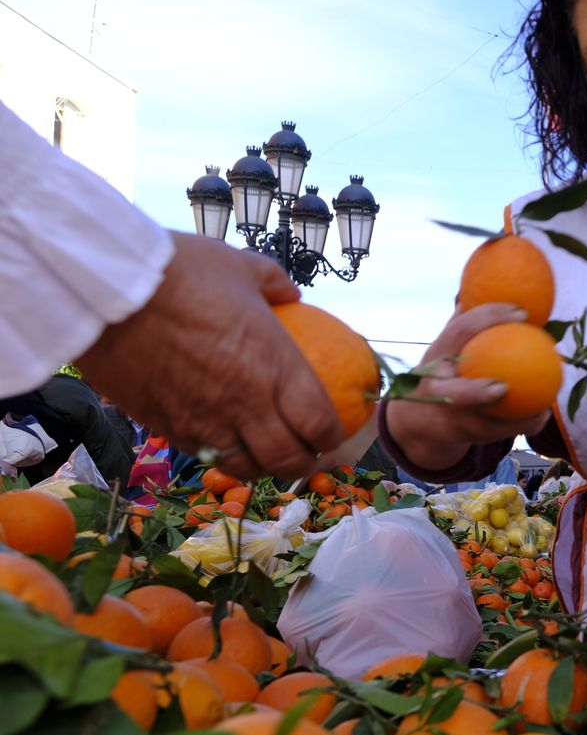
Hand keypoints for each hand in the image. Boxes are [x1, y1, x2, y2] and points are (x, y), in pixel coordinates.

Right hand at [75, 232, 345, 480]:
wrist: (107, 288)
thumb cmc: (180, 271)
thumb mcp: (241, 267)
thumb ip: (274, 284)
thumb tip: (292, 294)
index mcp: (276, 366)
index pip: (319, 423)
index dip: (331, 437)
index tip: (330, 434)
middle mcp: (247, 402)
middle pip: (287, 459)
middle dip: (302, 463)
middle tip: (303, 456)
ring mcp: (204, 419)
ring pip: (244, 467)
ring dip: (260, 467)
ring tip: (263, 456)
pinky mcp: (165, 424)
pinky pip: (201, 453)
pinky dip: (217, 455)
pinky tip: (219, 443)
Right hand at [384, 303, 550, 471]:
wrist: (417, 417)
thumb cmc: (445, 369)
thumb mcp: (449, 344)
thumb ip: (469, 322)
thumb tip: (501, 289)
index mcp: (437, 354)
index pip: (460, 330)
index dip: (488, 317)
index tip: (522, 312)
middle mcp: (437, 388)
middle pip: (455, 395)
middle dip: (477, 393)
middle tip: (505, 387)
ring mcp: (449, 417)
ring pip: (482, 424)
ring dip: (515, 417)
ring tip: (545, 404)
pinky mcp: (463, 435)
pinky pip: (497, 434)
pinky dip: (523, 424)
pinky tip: (543, 413)